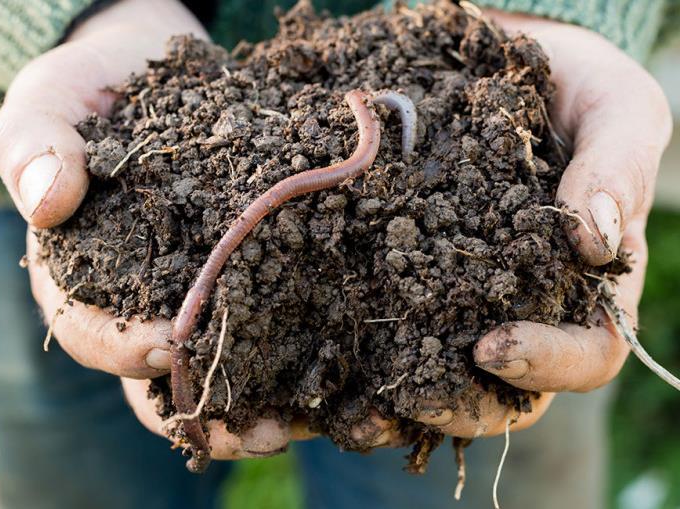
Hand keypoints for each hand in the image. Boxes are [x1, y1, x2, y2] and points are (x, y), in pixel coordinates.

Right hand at [0, 0, 294, 459]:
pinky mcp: (256, 262)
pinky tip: (344, 360)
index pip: (96, 334)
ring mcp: (205, 285)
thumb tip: (48, 202)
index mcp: (88, 276)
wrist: (157, 69)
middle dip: (216, 407)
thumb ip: (37, 144)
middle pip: (170, 377)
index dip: (126, 349)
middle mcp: (148, 297)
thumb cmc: (95, 88)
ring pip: (231, 361)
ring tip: (316, 415)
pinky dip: (309, 341)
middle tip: (265, 429)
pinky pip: (280, 312)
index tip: (167, 344)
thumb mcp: (51, 102)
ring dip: (273, 396)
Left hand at [357, 12, 671, 443]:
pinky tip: (320, 365)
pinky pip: (391, 332)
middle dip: (458, 405)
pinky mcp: (412, 279)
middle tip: (406, 398)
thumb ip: (614, 169)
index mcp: (587, 285)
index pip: (587, 354)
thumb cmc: (575, 90)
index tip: (490, 346)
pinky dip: (359, 359)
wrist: (503, 70)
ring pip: (441, 378)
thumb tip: (593, 241)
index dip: (546, 365)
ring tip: (350, 408)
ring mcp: (465, 298)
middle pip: (506, 391)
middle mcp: (527, 306)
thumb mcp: (614, 113)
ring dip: (397, 403)